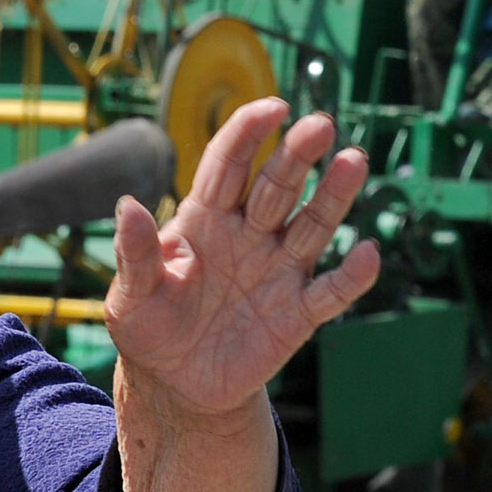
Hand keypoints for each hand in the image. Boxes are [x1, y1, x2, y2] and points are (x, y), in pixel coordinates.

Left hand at [106, 97, 378, 425]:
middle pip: (276, 187)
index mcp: (205, 219)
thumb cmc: (150, 328)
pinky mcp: (297, 313)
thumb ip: (134, 253)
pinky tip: (365, 252)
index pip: (228, 164)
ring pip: (311, 226)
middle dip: (297, 155)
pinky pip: (329, 292)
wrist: (176, 384)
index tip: (272, 108)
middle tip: (321, 124)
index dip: (248, 133)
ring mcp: (277, 271)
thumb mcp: (131, 295)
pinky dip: (350, 275)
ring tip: (354, 162)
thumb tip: (126, 205)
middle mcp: (248, 236)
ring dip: (333, 197)